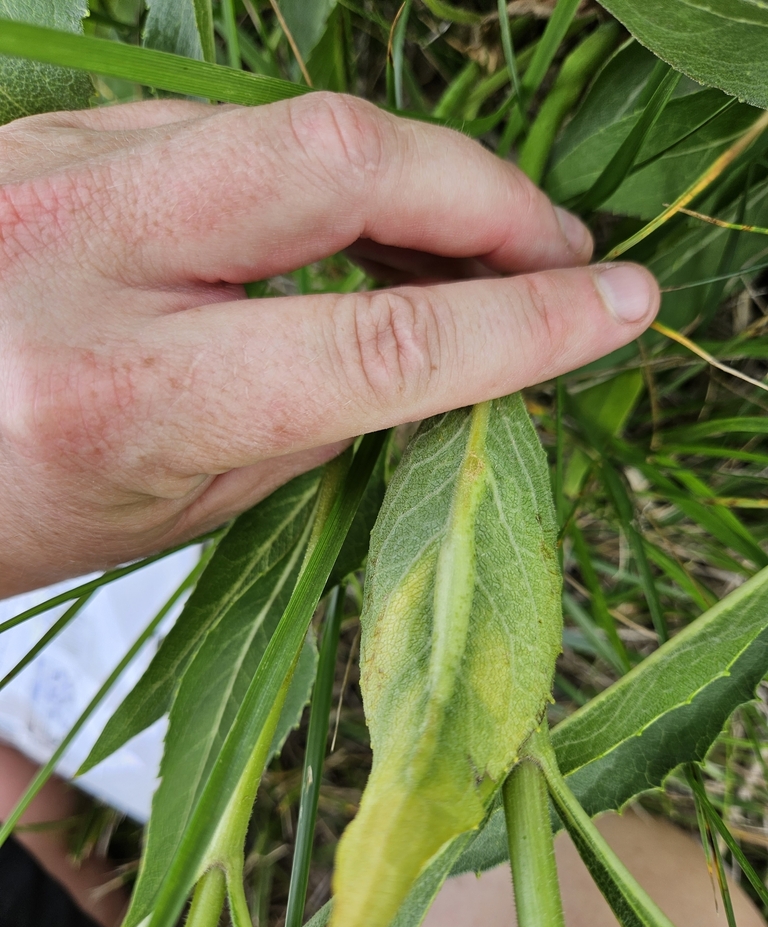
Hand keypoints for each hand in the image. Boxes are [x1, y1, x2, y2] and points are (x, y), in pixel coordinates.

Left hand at [0, 93, 658, 596]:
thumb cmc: (19, 514)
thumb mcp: (179, 505)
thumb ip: (311, 419)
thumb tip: (434, 350)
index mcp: (120, 394)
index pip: (375, 343)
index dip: (521, 324)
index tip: (614, 306)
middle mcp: (82, 253)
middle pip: (339, 158)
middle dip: (481, 193)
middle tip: (555, 248)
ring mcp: (57, 166)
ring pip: (289, 123)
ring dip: (415, 174)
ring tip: (478, 239)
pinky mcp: (55, 129)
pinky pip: (228, 128)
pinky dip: (322, 169)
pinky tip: (355, 219)